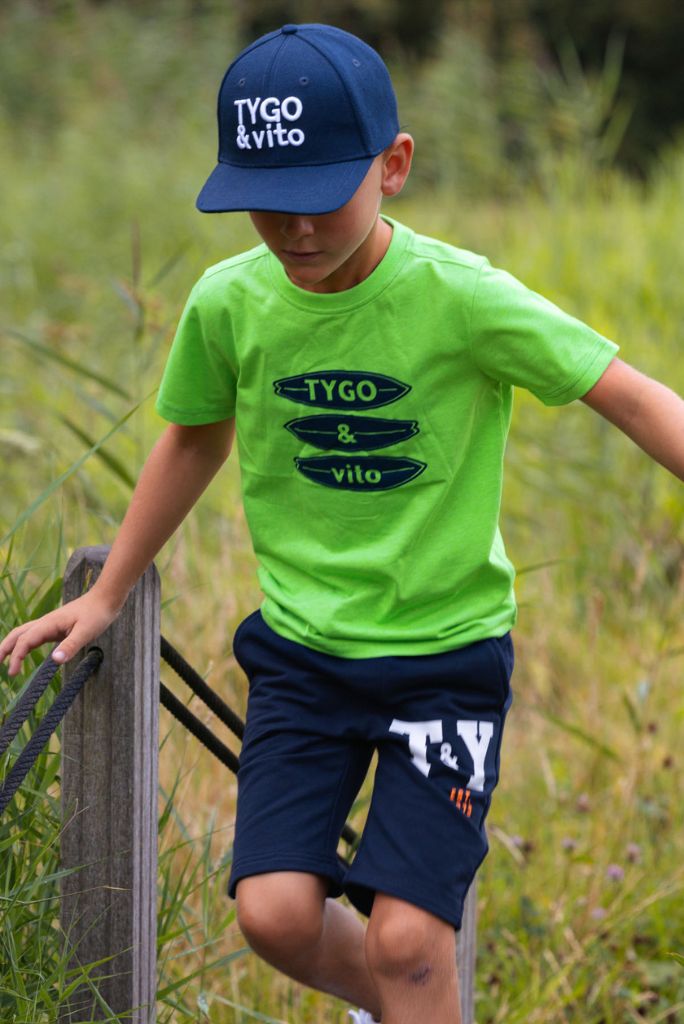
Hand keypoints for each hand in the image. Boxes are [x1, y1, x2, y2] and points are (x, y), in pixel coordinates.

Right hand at [0, 592, 118, 676]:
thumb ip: (71, 646)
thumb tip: (54, 661)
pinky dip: (25, 644)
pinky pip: (35, 635)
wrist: (105, 599)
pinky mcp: (56, 627)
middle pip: (18, 634)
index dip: (16, 657)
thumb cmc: (97, 614)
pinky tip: (26, 652)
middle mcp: (45, 622)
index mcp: (49, 623)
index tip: (12, 673)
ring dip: (12, 645)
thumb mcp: (86, 632)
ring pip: (24, 633)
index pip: (25, 641)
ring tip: (4, 659)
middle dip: (5, 648)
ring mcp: (50, 624)